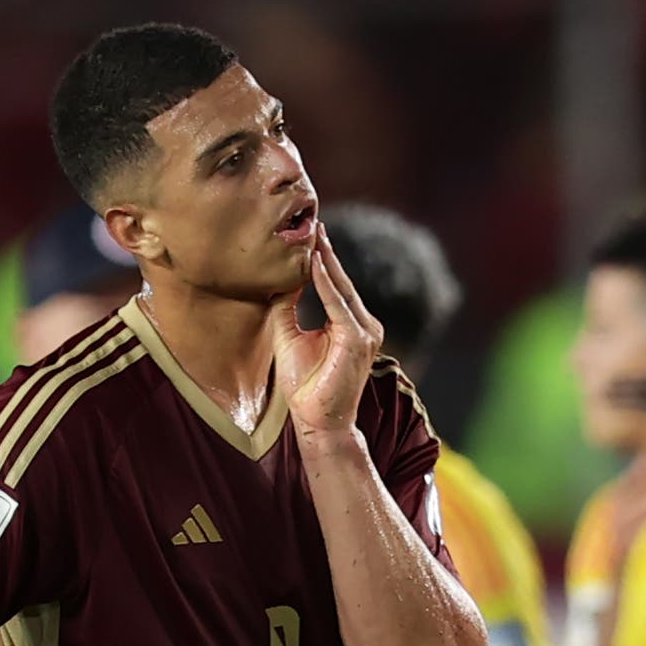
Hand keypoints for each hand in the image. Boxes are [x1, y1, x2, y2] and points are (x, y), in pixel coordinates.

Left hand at [277, 226, 384, 443]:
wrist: (318, 422)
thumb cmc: (306, 386)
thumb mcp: (289, 337)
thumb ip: (287, 308)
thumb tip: (279, 281)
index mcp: (351, 324)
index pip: (337, 285)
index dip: (323, 261)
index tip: (312, 235)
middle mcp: (364, 325)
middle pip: (342, 281)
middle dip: (327, 253)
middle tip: (315, 223)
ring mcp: (365, 333)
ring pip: (343, 288)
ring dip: (327, 262)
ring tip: (314, 236)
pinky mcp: (358, 341)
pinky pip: (339, 305)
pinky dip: (326, 284)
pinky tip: (314, 264)